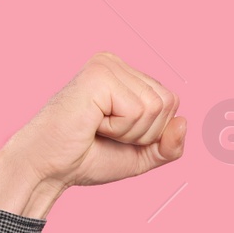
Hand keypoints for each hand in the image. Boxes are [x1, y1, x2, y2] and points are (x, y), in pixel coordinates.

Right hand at [0, 51, 187, 217]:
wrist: (49, 169)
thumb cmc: (87, 158)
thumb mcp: (141, 155)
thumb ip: (169, 145)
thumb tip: (184, 121)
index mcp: (126, 75)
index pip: (172, 103)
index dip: (152, 132)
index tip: (116, 135)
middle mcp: (115, 63)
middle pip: (168, 103)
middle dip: (143, 133)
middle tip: (106, 134)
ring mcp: (106, 65)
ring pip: (155, 107)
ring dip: (130, 132)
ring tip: (98, 128)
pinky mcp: (98, 75)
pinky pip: (137, 110)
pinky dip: (119, 129)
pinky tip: (92, 124)